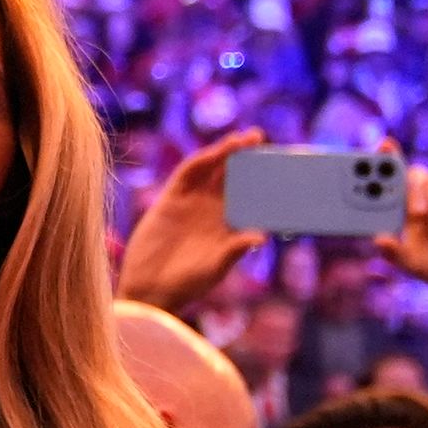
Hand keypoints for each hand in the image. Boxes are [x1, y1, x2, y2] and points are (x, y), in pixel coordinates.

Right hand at [117, 128, 268, 311]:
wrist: (150, 290)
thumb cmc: (187, 284)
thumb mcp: (216, 268)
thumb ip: (235, 249)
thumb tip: (262, 237)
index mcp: (229, 223)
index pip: (248, 193)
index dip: (260, 176)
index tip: (278, 162)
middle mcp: (211, 209)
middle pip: (230, 175)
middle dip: (244, 156)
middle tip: (259, 138)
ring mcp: (190, 203)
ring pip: (210, 170)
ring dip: (223, 152)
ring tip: (241, 138)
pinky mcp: (170, 201)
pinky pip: (186, 175)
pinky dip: (200, 161)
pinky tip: (214, 152)